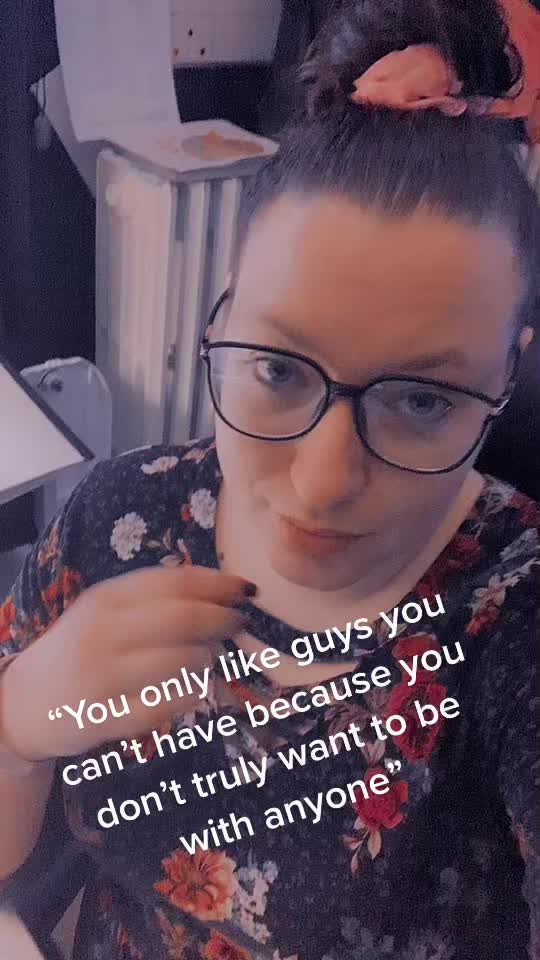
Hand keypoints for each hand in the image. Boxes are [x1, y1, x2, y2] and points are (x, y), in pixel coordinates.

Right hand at [0, 566, 253, 760]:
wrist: (25, 701)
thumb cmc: (82, 648)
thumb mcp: (107, 612)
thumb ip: (154, 599)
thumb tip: (222, 591)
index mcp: (106, 598)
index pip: (175, 582)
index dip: (219, 584)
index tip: (247, 589)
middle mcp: (102, 632)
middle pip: (184, 619)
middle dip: (222, 620)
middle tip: (238, 624)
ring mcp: (102, 677)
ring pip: (182, 663)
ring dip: (208, 659)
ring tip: (208, 658)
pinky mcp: (104, 718)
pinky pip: (166, 707)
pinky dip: (188, 697)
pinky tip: (190, 691)